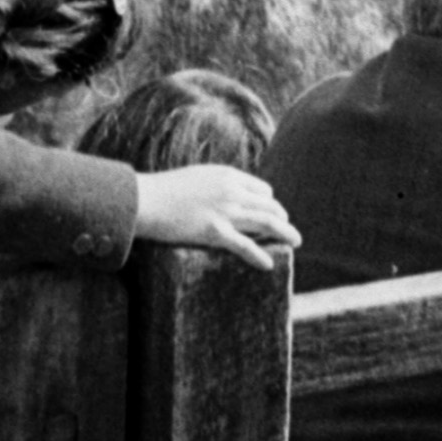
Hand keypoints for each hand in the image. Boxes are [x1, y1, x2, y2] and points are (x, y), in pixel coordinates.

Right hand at [130, 166, 302, 270]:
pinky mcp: (214, 231)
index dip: (270, 203)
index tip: (273, 214)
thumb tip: (225, 195)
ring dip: (285, 234)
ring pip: (266, 223)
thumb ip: (215, 185)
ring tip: (296, 243)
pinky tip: (269, 265)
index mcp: (228, 175)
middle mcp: (232, 191)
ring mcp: (225, 211)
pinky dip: (259, 256)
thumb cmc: (164, 190)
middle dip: (283, 219)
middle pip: (270, 206)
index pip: (262, 190)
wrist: (145, 199)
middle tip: (289, 232)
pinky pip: (245, 246)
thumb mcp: (196, 178)